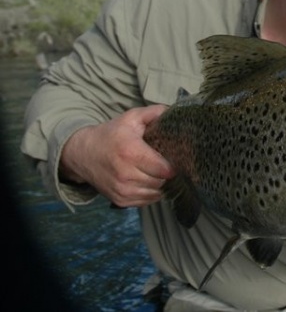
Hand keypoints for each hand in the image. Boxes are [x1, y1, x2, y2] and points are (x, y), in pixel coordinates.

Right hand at [59, 105, 174, 206]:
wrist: (83, 153)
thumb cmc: (111, 134)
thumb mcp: (131, 118)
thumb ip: (154, 112)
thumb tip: (173, 112)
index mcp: (131, 152)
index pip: (164, 169)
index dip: (173, 164)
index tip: (175, 158)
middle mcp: (125, 174)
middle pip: (161, 181)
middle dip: (166, 173)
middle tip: (164, 163)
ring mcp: (122, 190)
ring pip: (155, 192)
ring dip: (159, 183)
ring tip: (155, 172)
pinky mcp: (119, 200)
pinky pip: (146, 201)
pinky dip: (150, 193)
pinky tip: (147, 181)